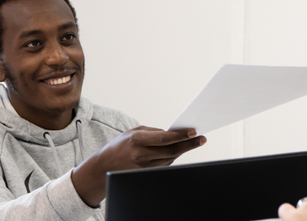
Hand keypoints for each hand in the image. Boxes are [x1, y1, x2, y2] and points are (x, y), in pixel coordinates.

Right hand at [72, 126, 205, 205]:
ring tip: (195, 141)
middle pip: (171, 150)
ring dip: (184, 150)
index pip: (163, 139)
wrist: (104, 168)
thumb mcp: (132, 133)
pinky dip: (173, 157)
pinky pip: (165, 165)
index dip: (180, 136)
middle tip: (202, 138)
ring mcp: (144, 167)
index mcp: (137, 141)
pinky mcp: (147, 174)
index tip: (193, 132)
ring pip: (170, 158)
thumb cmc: (119, 147)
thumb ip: (152, 132)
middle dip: (189, 144)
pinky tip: (180, 150)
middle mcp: (141, 155)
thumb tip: (171, 132)